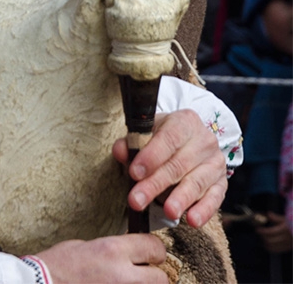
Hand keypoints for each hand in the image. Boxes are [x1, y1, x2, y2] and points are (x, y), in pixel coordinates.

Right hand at [35, 233, 166, 282]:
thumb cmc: (58, 266)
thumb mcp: (85, 246)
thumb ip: (113, 250)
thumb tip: (130, 254)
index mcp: (113, 250)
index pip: (154, 247)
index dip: (154, 250)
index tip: (151, 253)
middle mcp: (123, 274)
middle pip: (161, 278)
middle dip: (154, 276)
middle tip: (142, 274)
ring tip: (127, 281)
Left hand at [113, 108, 226, 227]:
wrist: (190, 140)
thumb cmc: (163, 137)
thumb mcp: (147, 133)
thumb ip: (131, 142)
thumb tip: (119, 152)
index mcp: (185, 122)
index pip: (168, 139)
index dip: (151, 157)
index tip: (134, 173)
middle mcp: (204, 140)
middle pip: (178, 164)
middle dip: (156, 184)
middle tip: (137, 200)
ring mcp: (215, 162)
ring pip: (196, 182)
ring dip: (181, 199)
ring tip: (168, 213)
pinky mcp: (222, 183)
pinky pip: (214, 198)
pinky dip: (203, 210)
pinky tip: (192, 220)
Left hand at [256, 212, 292, 253]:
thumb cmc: (292, 224)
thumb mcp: (286, 219)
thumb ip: (276, 218)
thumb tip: (268, 214)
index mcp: (285, 230)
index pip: (271, 232)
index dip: (262, 231)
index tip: (257, 229)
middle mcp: (286, 238)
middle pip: (270, 241)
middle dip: (262, 237)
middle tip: (258, 232)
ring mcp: (287, 244)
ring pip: (273, 247)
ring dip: (265, 243)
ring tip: (261, 238)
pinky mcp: (287, 248)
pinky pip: (277, 250)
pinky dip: (270, 248)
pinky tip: (266, 244)